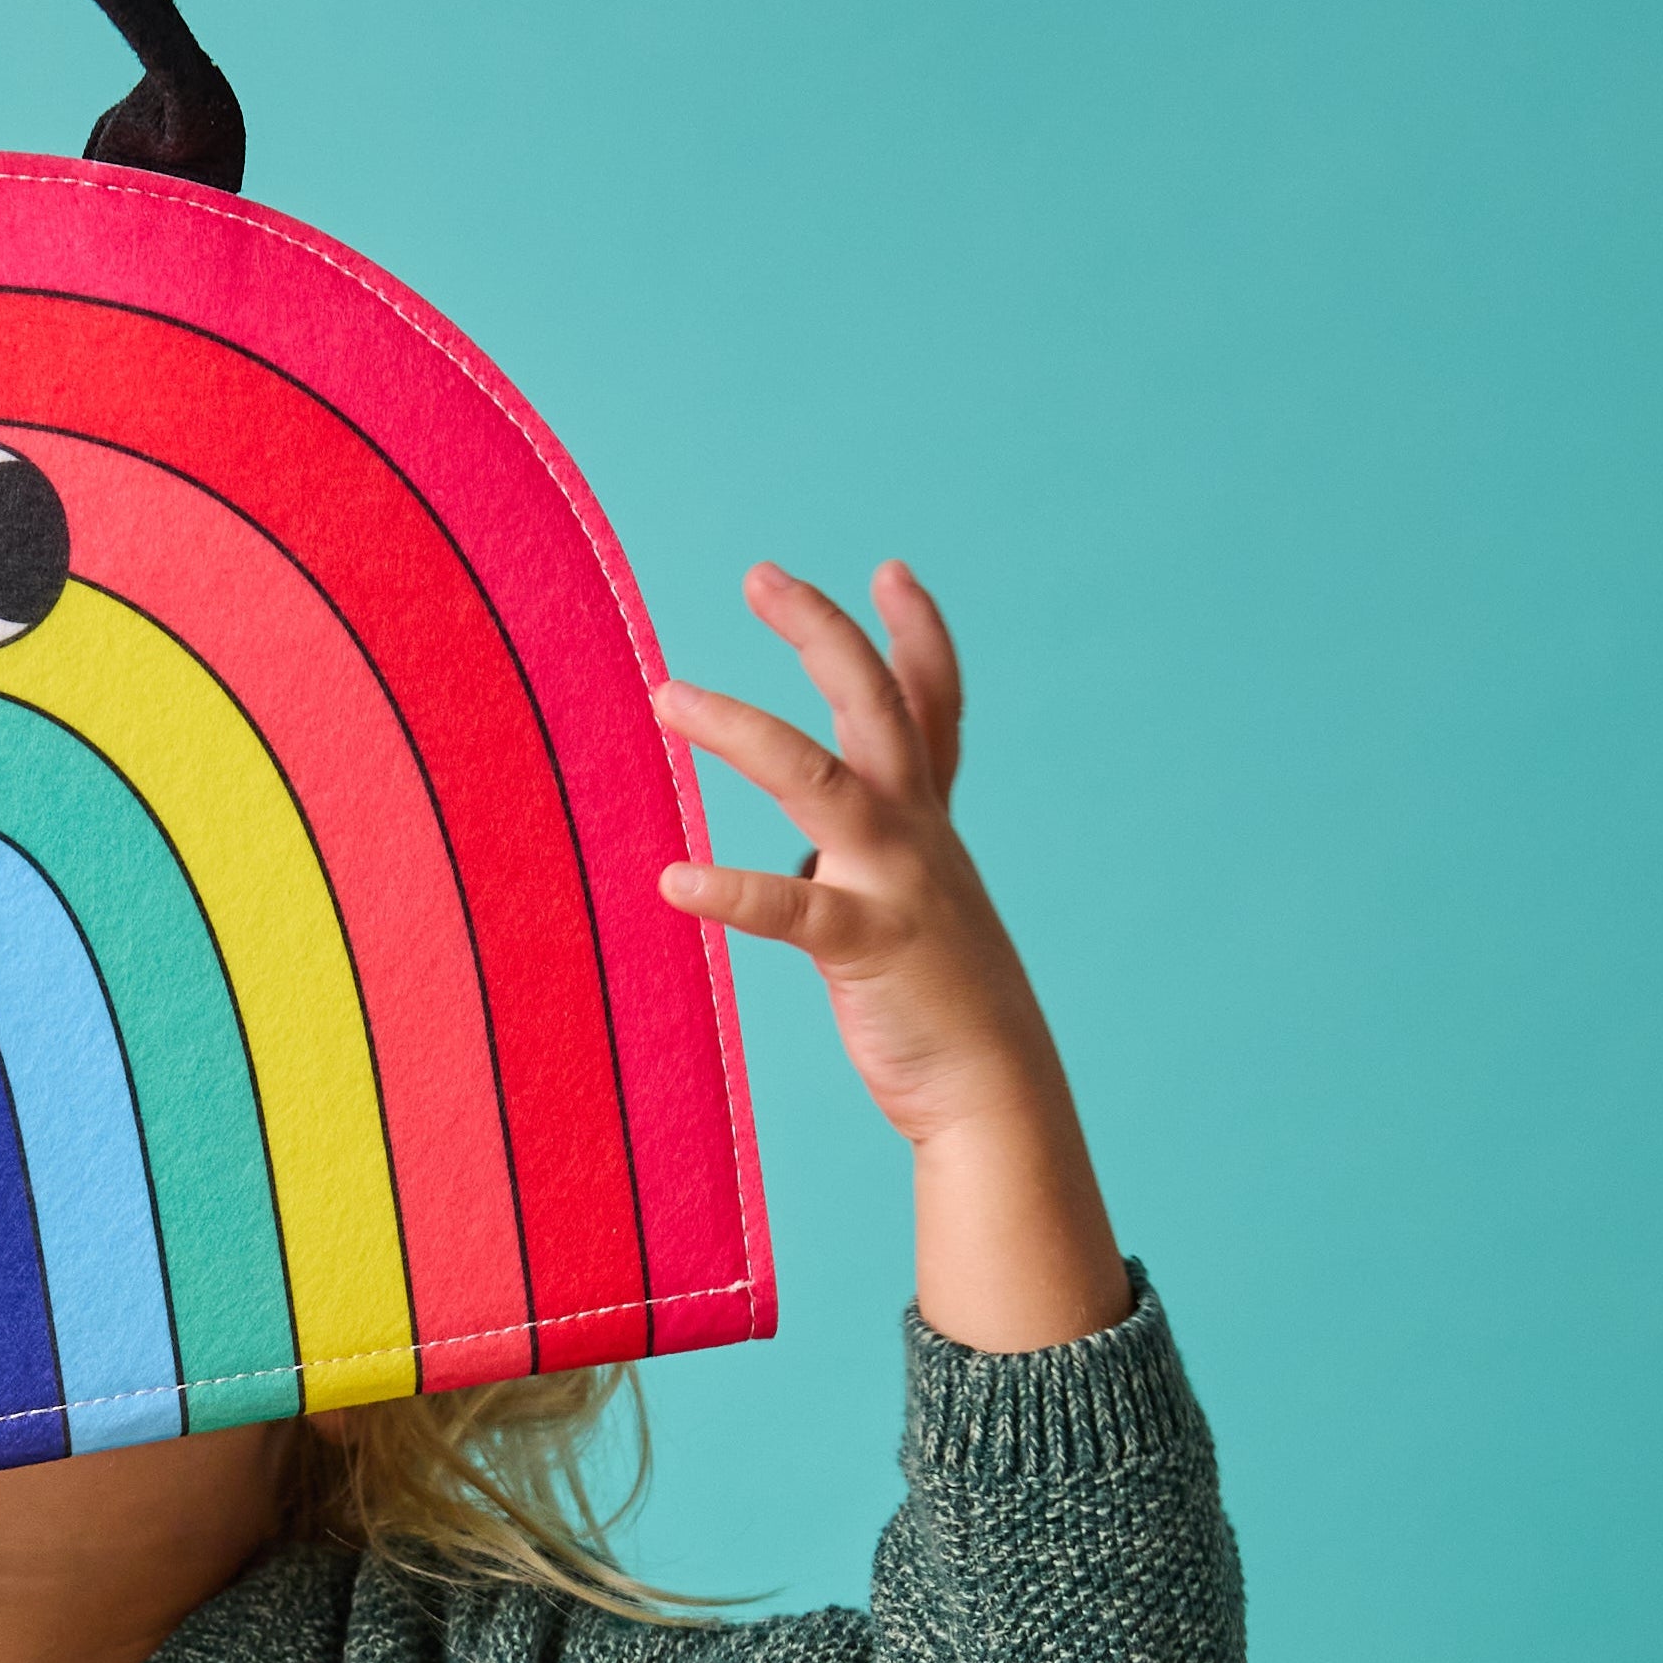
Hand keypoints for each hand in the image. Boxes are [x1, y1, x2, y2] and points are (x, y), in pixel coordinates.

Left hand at [656, 563, 1128, 1352]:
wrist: (994, 1094)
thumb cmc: (944, 1006)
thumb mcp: (917, 913)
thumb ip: (866, 867)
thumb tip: (813, 855)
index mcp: (929, 824)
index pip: (930, 708)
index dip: (917, 636)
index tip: (887, 568)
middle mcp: (918, 834)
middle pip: (874, 705)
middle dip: (819, 633)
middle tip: (761, 574)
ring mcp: (897, 882)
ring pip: (818, 778)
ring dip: (740, 730)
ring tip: (667, 696)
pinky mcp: (868, 945)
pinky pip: (791, 908)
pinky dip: (731, 890)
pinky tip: (672, 881)